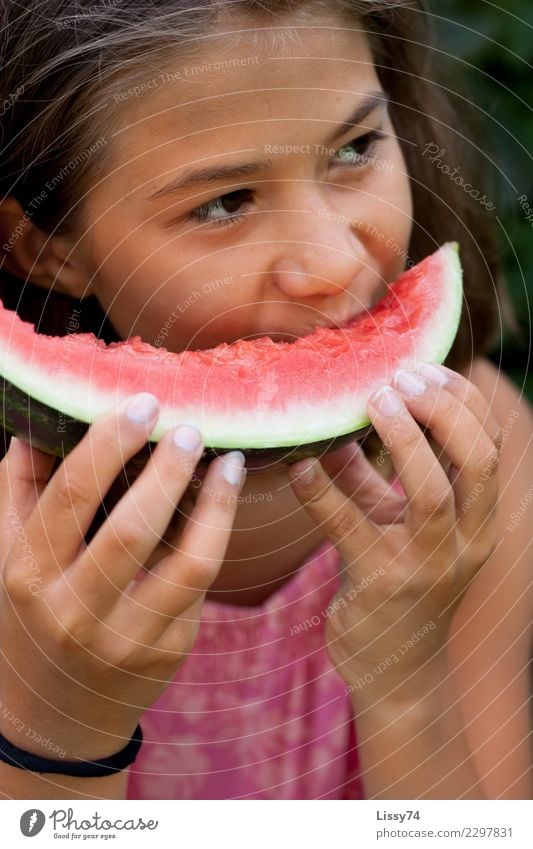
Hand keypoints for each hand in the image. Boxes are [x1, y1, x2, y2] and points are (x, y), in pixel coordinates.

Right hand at [0, 395, 245, 758]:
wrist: (53, 714)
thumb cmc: (30, 618)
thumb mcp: (7, 556)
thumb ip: (21, 487)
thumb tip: (40, 421)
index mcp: (29, 574)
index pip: (73, 494)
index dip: (111, 442)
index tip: (143, 405)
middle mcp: (76, 610)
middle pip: (133, 528)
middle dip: (168, 469)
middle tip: (189, 428)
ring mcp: (128, 637)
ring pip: (188, 561)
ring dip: (216, 504)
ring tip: (229, 463)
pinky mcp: (168, 650)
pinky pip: (201, 584)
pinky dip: (216, 534)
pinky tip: (222, 501)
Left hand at [289, 364, 501, 700]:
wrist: (395, 668)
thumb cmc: (397, 581)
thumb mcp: (395, 523)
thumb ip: (372, 474)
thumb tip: (335, 421)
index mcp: (479, 519)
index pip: (490, 447)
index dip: (462, 401)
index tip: (424, 371)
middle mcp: (466, 541)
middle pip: (477, 461)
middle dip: (442, 411)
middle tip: (398, 382)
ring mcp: (428, 565)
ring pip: (432, 493)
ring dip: (403, 440)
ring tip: (373, 403)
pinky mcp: (382, 584)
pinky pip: (351, 527)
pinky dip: (323, 491)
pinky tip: (300, 465)